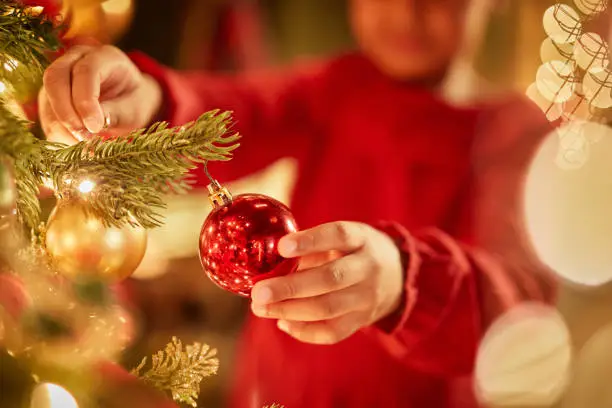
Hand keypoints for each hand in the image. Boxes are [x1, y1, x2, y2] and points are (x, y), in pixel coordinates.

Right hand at [39, 44, 161, 144]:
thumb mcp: (135, 109)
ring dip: (59, 124)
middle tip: (82, 136)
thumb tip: (92, 124)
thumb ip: (116, 113)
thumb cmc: (135, 102)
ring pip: (46, 95)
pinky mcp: (51, 92)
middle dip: (65, 111)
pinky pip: (45, 111)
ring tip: (80, 145)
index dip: (85, 100)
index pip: (86, 71)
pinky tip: (72, 144)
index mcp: (106, 57)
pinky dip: (56, 131)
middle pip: (56, 77)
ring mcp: (61, 73)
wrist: (129, 102)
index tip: (95, 127)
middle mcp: (78, 58)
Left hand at [251, 221, 403, 344]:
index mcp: (361, 239)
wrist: (396, 275)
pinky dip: (303, 330)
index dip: (310, 241)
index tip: (281, 247)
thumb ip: (310, 246)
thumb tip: (268, 262)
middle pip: (330, 279)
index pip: (338, 235)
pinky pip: (331, 332)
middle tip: (258, 292)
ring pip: (327, 309)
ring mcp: (367, 298)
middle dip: (290, 288)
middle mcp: (368, 268)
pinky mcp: (361, 321)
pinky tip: (282, 322)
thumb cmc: (354, 251)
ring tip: (260, 308)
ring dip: (289, 310)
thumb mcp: (342, 237)